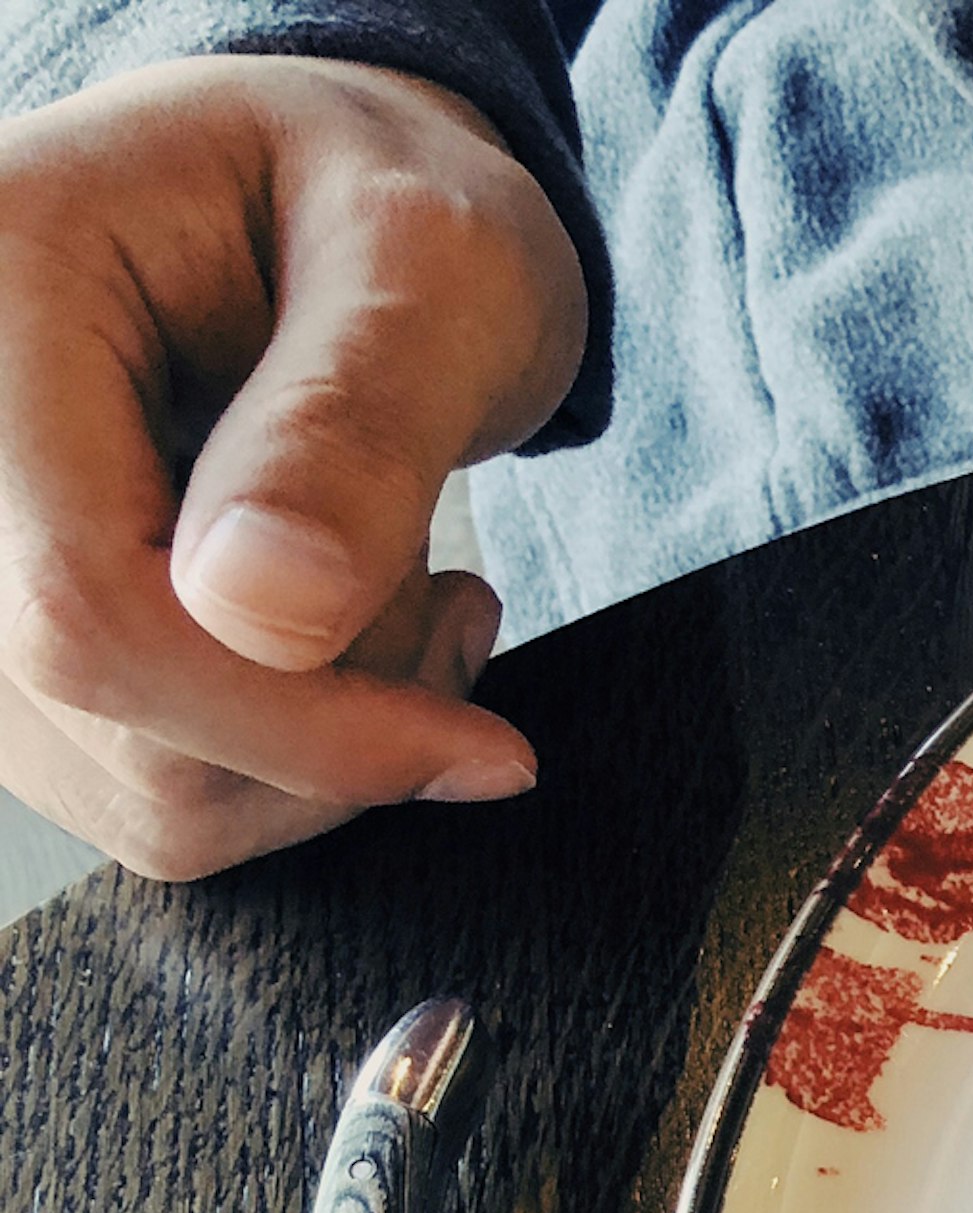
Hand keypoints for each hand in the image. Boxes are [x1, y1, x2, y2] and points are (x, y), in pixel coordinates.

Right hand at [0, 57, 585, 879]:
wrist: (343, 216)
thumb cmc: (394, 211)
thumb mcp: (433, 263)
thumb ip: (354, 425)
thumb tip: (262, 610)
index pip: (83, 602)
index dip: (296, 720)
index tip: (483, 748)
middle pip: (107, 716)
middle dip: (334, 718)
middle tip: (453, 600)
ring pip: (140, 788)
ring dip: (326, 745)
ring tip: (412, 598)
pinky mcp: (21, 645)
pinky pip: (153, 797)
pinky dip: (289, 761)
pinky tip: (356, 641)